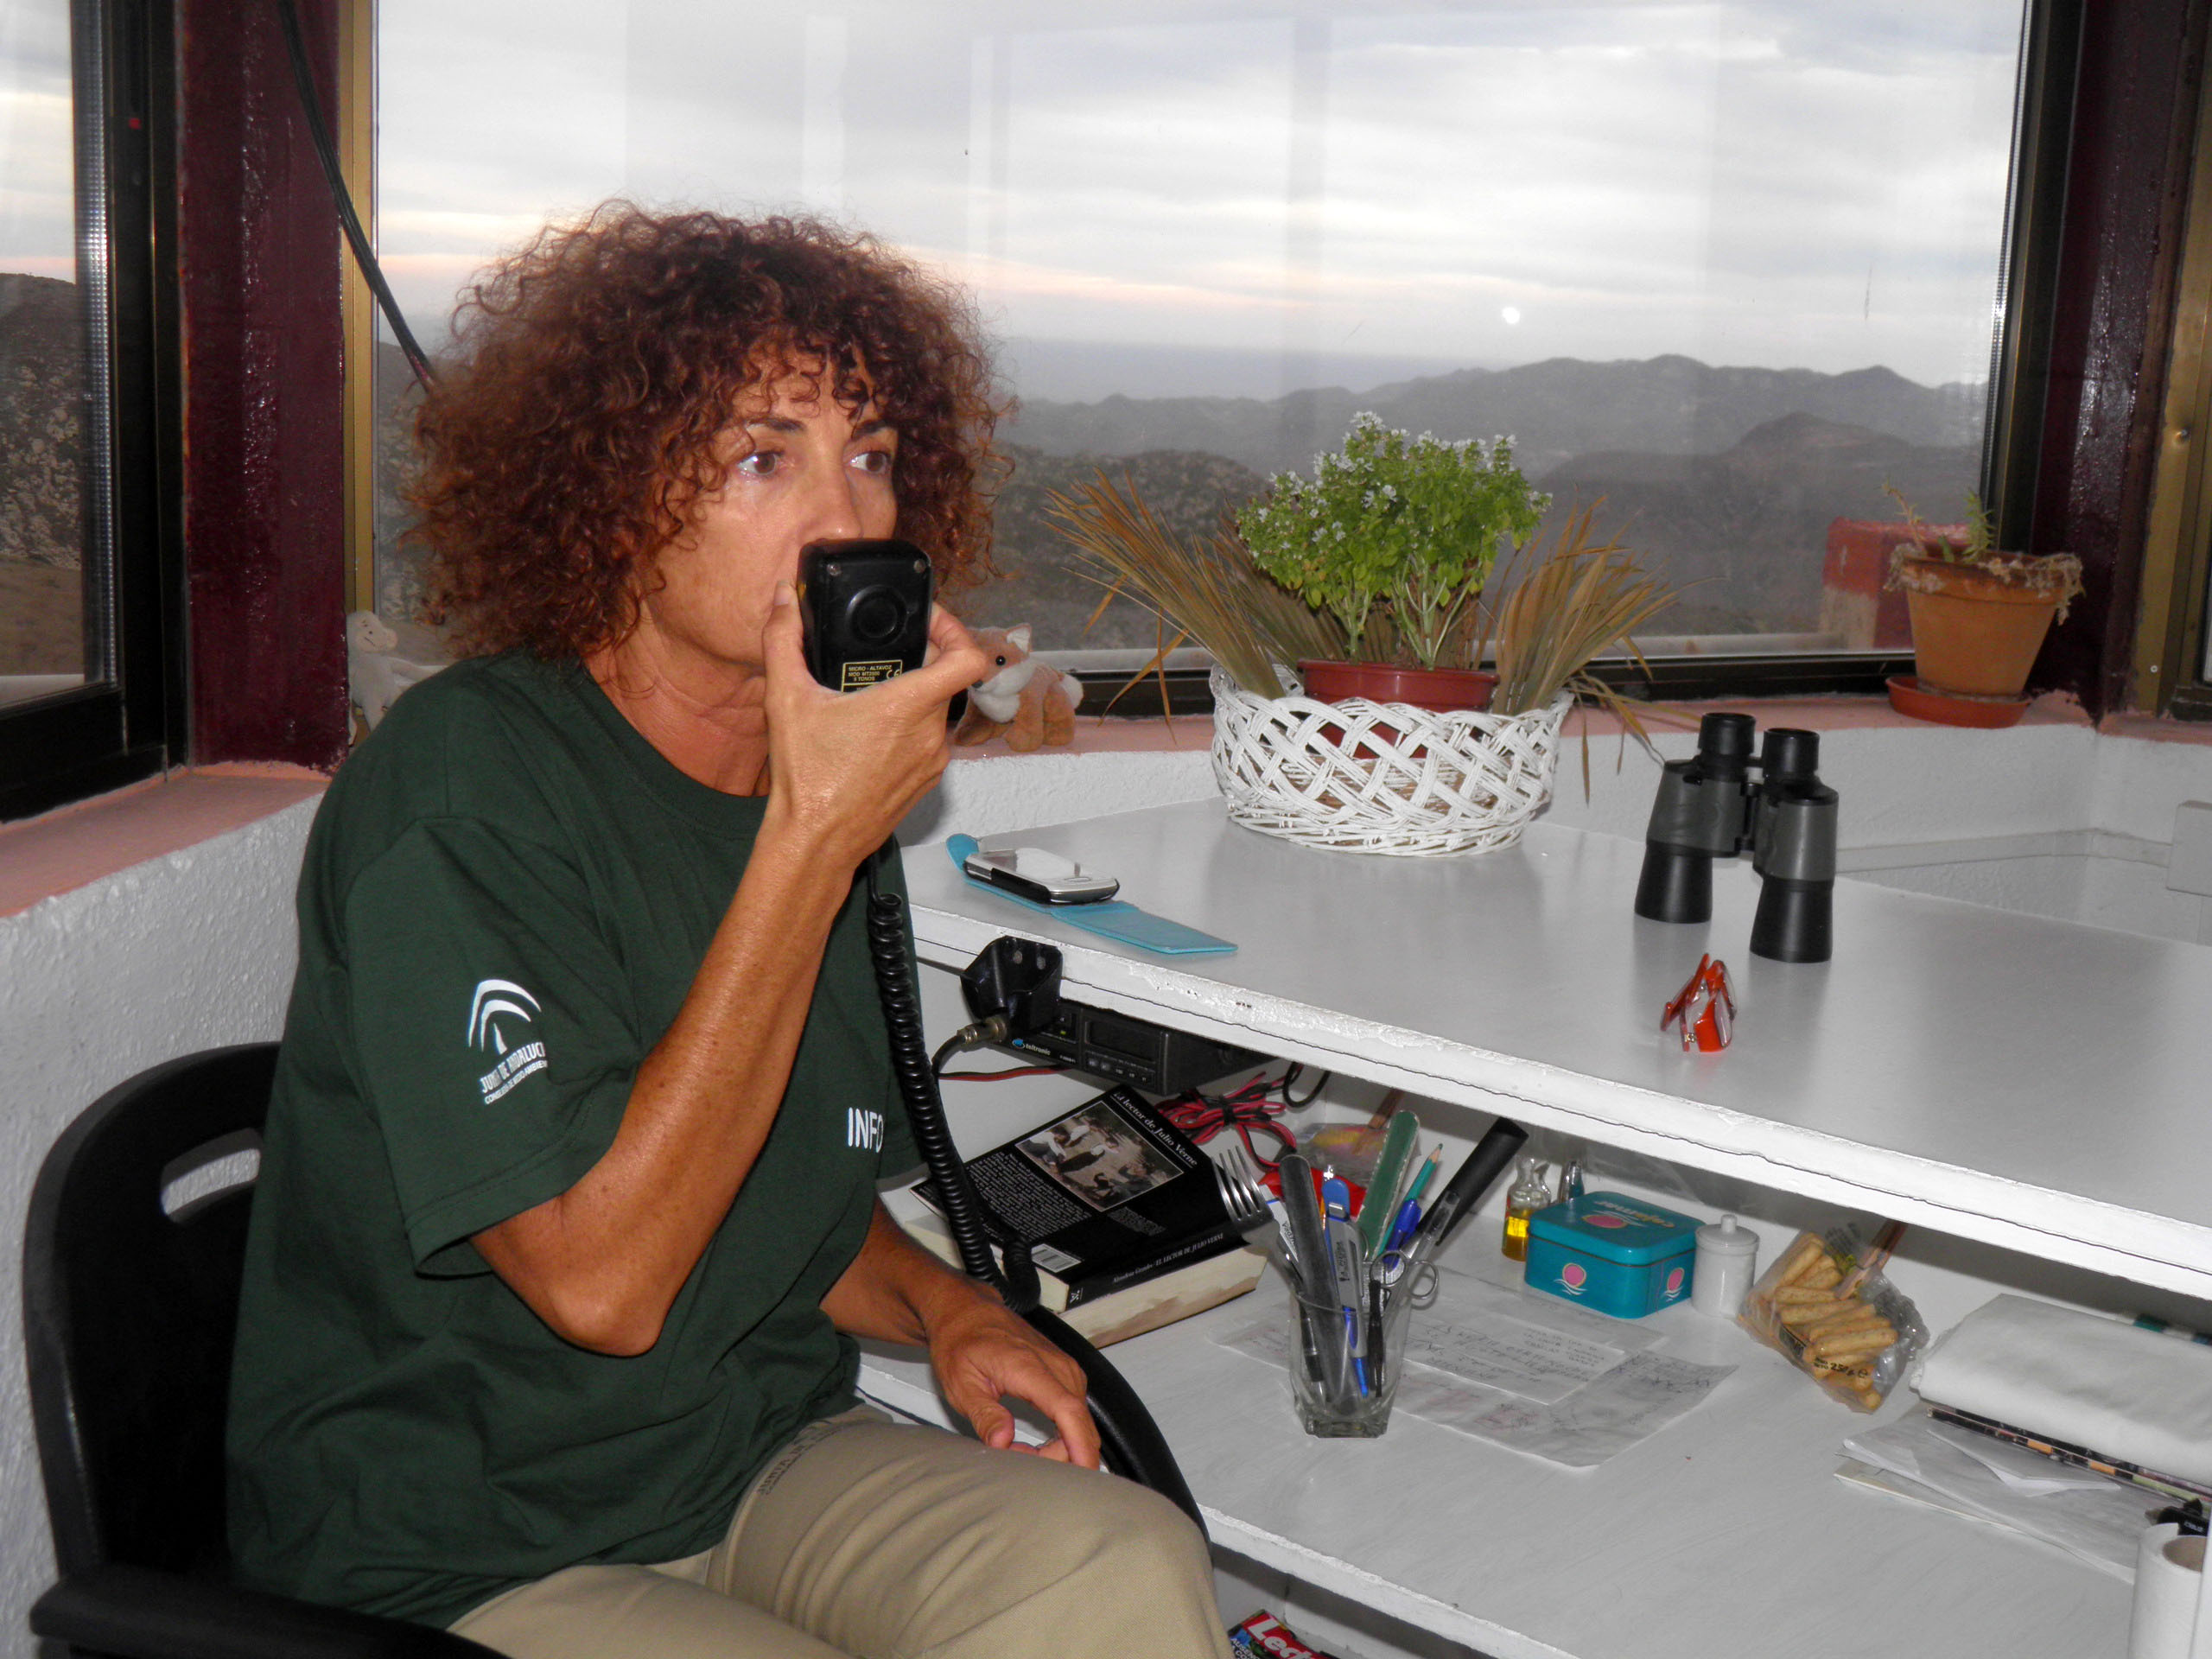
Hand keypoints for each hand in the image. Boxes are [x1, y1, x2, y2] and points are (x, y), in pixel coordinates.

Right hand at [758, 588, 986, 868]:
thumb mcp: (786, 700)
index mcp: (907, 707)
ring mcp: (933, 761)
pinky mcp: (926, 782)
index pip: (967, 658)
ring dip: (915, 697)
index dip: (956, 631)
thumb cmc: (807, 779)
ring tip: (876, 691)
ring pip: (937, 712)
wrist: (816, 840)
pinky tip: (874, 731)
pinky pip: (929, 742)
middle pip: (947, 681)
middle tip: (890, 652)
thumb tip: (782, 599)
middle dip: (922, 661)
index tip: (930, 623)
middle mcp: (930, 734)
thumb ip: (783, 641)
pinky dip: (910, 729)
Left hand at [923, 1283, 1101, 1467]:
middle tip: (1020, 1462)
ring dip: (1060, 1447)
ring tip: (1021, 1449)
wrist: (967, 1312)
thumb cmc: (961, 1341)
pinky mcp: (1066, 1373)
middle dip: (1061, 1457)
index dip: (1080, 1445)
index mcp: (1029, 1367)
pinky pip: (1076, 1412)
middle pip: (1080, 1422)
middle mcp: (1055, 1365)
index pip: (1067, 1410)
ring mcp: (1064, 1368)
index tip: (1083, 1473)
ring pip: (1081, 1421)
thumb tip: (1002, 1441)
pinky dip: (1063, 1433)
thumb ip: (984, 1414)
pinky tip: (1039, 1441)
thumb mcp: (960, 1383)